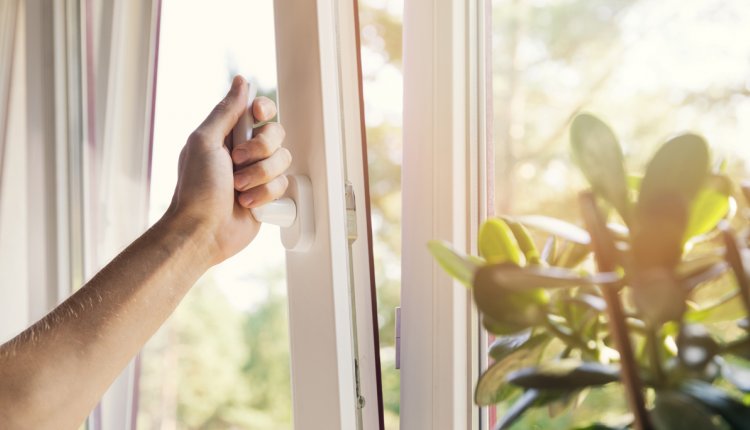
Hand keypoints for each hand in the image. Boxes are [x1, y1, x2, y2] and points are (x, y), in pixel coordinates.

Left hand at [166, 75, 290, 263]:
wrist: (203, 230)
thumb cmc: (196, 188)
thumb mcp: (205, 141)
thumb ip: (226, 111)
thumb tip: (241, 81)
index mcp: (228, 134)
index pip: (259, 110)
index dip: (264, 111)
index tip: (257, 117)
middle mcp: (245, 152)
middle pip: (276, 134)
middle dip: (260, 150)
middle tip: (237, 162)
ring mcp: (257, 174)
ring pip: (283, 161)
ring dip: (260, 176)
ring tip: (238, 189)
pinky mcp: (267, 196)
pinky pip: (283, 185)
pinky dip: (264, 195)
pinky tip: (246, 203)